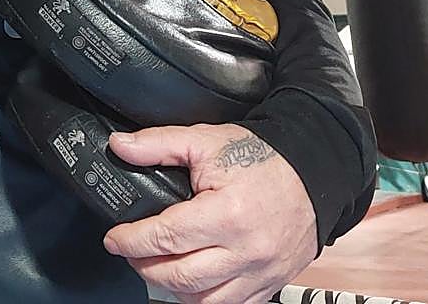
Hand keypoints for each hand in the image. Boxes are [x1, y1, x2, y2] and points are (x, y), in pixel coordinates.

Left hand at [102, 124, 315, 303]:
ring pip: (204, 301)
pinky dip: (204, 299)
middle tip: (131, 251)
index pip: (166, 238)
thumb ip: (158, 144)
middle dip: (144, 266)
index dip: (131, 241)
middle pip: (180, 277)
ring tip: (158, 265)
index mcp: (227, 214)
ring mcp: (261, 272)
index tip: (114, 239)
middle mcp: (246, 250)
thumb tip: (120, 147)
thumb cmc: (262, 158)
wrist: (313, 171)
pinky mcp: (271, 283)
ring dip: (173, 288)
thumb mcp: (205, 141)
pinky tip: (191, 280)